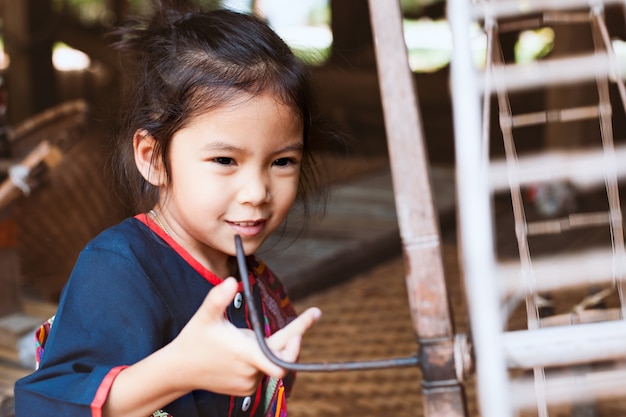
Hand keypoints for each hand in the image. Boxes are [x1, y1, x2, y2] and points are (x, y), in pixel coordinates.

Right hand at [168, 277, 320, 395]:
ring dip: (269, 350)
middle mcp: (251, 372)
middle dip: (292, 339)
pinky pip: (263, 373)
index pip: (282, 353)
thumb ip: (218, 298)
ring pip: (271, 363)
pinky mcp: (246, 391)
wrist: (179, 370)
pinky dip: (261, 361)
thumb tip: (232, 281)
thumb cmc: (194, 339)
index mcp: (246, 353)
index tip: (315, 314)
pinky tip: (242, 355)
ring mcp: (249, 384)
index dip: (300, 333)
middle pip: (283, 355)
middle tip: (296, 328)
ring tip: (245, 341)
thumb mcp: (205, 316)